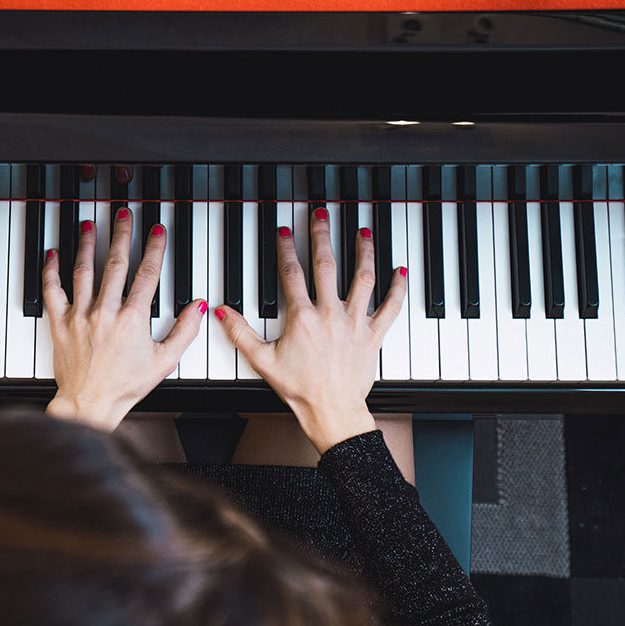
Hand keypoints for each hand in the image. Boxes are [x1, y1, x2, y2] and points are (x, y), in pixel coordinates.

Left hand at [44, 209, 206, 431]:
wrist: (90, 404)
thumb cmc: (125, 386)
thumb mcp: (165, 361)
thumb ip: (186, 331)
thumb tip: (201, 307)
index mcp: (132, 319)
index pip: (146, 274)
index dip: (154, 249)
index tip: (157, 231)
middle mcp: (105, 312)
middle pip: (114, 264)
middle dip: (121, 235)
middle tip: (124, 213)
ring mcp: (80, 316)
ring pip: (83, 271)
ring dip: (86, 244)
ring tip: (90, 223)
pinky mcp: (59, 324)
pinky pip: (52, 291)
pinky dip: (51, 270)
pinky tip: (54, 254)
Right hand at [215, 209, 406, 453]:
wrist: (332, 411)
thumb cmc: (300, 390)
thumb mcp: (263, 362)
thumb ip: (241, 334)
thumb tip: (223, 313)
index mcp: (303, 318)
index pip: (291, 274)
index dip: (286, 249)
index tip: (284, 231)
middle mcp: (330, 314)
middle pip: (327, 265)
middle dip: (322, 236)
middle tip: (321, 214)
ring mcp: (355, 323)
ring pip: (362, 278)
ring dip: (363, 252)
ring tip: (362, 233)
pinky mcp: (373, 335)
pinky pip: (390, 307)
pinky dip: (398, 288)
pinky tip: (401, 270)